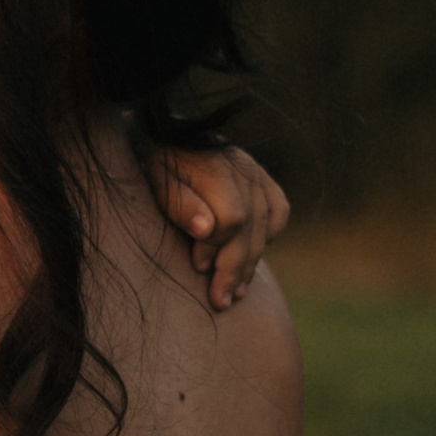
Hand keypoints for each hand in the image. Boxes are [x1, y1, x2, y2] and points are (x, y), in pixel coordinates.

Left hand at [155, 145, 289, 311]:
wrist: (171, 134)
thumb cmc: (159, 165)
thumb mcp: (157, 182)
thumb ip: (180, 206)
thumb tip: (205, 231)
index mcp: (214, 168)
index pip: (232, 218)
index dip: (216, 247)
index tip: (198, 266)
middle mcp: (242, 168)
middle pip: (251, 228)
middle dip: (235, 269)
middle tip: (220, 301)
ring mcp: (256, 172)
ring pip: (267, 224)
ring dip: (251, 262)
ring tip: (236, 292)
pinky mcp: (263, 179)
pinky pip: (279, 211)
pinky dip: (269, 235)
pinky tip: (252, 256)